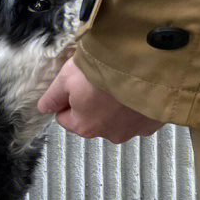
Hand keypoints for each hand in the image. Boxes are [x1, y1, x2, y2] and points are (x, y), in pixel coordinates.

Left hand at [38, 57, 163, 143]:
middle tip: (98, 80)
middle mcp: (110, 133)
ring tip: (119, 82)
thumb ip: (52, 97)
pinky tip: (136, 87)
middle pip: (92, 118)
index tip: (74, 86)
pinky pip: (141, 113)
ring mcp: (135, 129)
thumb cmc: (106, 72)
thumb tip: (44, 107)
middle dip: (93, 101)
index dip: (66, 100)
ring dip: (116, 103)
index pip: (65, 118)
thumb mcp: (66, 79)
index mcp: (85, 127)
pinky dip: (137, 102)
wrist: (148, 65)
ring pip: (118, 117)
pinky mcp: (154, 121)